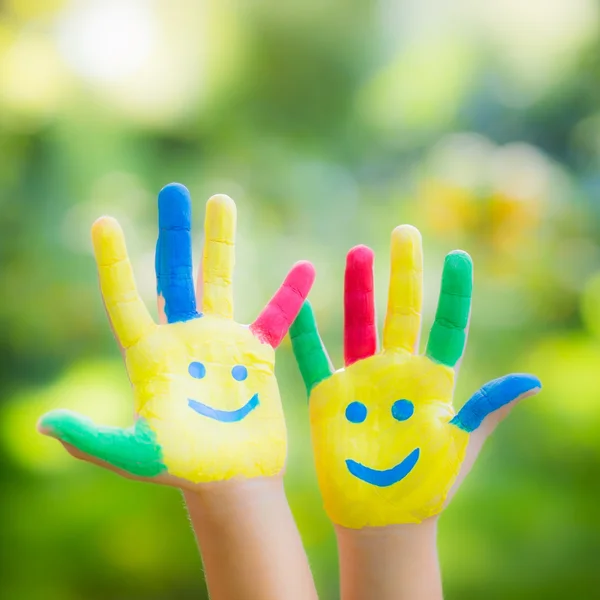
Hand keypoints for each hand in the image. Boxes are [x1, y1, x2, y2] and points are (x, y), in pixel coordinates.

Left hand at [39, 183, 314, 488]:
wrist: (231, 482)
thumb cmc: (183, 471)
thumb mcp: (136, 454)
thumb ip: (94, 439)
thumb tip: (45, 423)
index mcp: (151, 356)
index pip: (126, 299)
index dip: (114, 261)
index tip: (104, 221)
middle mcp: (183, 340)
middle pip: (175, 274)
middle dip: (174, 233)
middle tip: (173, 191)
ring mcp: (220, 343)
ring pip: (220, 281)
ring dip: (221, 242)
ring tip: (220, 199)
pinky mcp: (255, 354)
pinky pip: (275, 316)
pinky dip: (289, 294)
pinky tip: (305, 268)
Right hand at [290, 225, 539, 527]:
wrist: (381, 518)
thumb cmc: (425, 486)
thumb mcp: (460, 444)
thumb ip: (486, 408)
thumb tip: (530, 381)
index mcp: (432, 381)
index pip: (447, 327)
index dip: (453, 293)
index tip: (458, 257)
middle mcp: (397, 372)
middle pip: (401, 312)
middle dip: (404, 273)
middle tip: (404, 233)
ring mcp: (362, 381)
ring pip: (359, 324)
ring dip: (358, 289)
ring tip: (358, 252)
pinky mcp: (330, 396)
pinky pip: (314, 356)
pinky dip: (306, 331)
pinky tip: (299, 301)